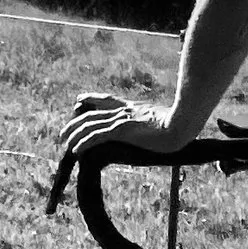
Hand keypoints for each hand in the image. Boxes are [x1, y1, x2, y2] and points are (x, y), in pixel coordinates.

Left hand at [60, 93, 190, 157]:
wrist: (183, 123)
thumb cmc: (181, 124)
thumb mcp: (164, 120)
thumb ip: (155, 122)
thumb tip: (158, 130)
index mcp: (132, 106)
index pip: (107, 99)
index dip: (91, 98)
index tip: (79, 99)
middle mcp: (123, 110)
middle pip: (91, 114)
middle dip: (74, 123)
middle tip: (64, 133)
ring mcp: (122, 119)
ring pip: (89, 125)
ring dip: (74, 134)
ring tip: (65, 143)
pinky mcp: (123, 130)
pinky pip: (97, 136)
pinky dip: (84, 143)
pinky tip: (76, 150)